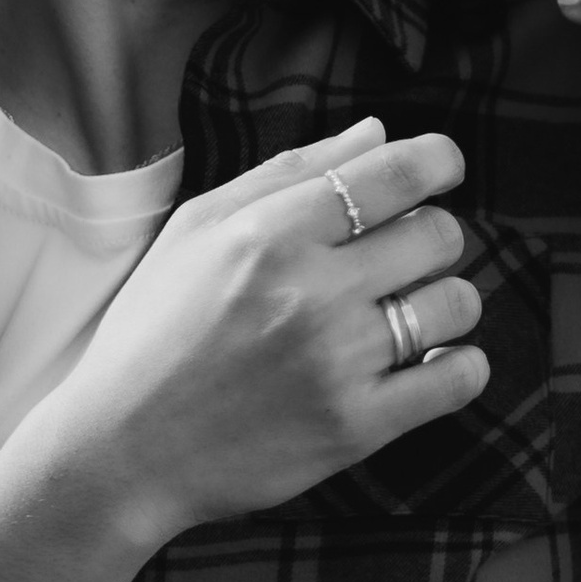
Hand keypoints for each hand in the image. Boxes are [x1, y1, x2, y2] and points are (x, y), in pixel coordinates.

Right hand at [16, 116, 488, 555]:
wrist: (121, 450)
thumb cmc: (155, 329)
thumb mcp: (198, 229)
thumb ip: (289, 170)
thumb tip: (378, 131)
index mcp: (270, 232)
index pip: (397, 172)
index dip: (438, 160)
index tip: (442, 169)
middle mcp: (311, 291)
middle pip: (438, 234)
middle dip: (431, 235)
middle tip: (400, 258)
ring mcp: (338, 361)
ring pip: (455, 303)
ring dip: (444, 301)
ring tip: (407, 314)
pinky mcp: (356, 426)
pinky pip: (457, 378)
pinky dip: (459, 364)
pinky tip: (427, 361)